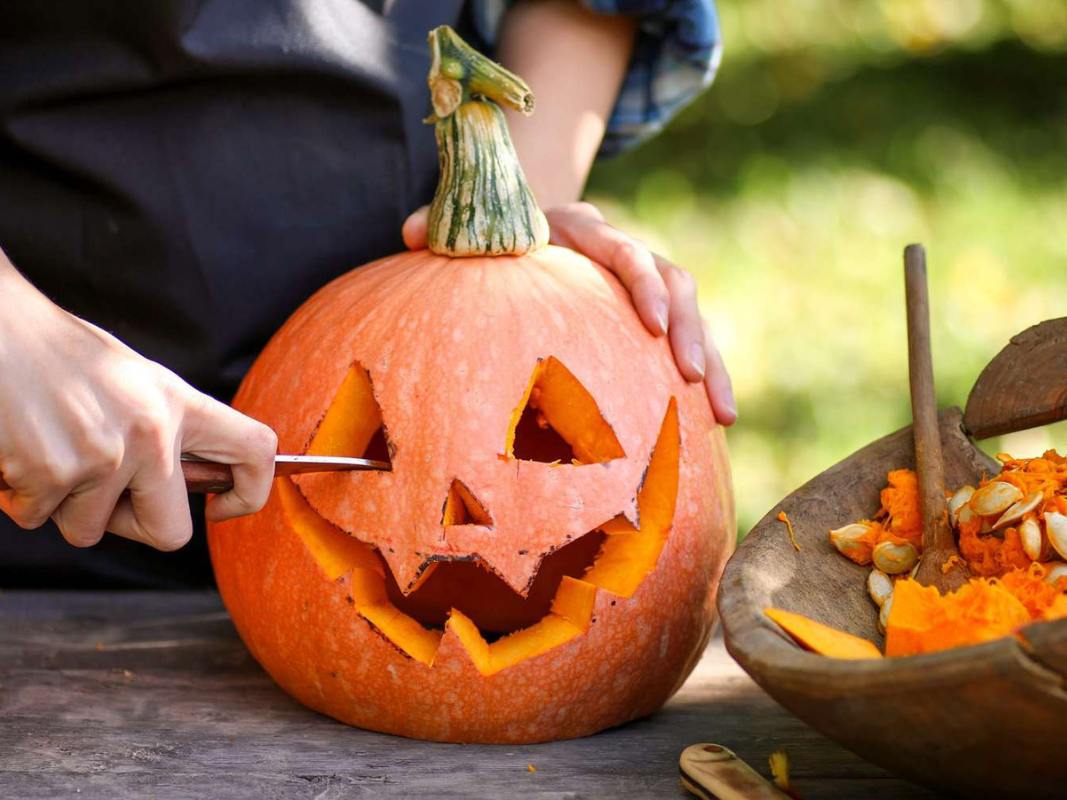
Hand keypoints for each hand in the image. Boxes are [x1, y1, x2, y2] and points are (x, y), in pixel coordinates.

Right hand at [0, 260, 277, 550]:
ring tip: (46, 449)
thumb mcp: (129, 380)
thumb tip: (189, 483)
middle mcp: (152, 431)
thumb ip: (163, 428)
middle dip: (131, 525)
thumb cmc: (53, 353)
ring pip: (88, 530)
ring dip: (62, 506)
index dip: (250, 492)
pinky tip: (15, 449)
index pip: (256, 451)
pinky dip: (19, 495)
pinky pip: (36, 516)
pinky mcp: (52, 472)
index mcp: (177, 402)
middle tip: (99, 495)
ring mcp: (104, 455)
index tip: (220, 506)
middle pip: (170, 532)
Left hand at [403, 203, 735, 424]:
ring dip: (711, 362)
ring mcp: (641, 284)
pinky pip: (686, 343)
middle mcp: (621, 252)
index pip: (621, 250)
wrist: (528, 225)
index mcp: (581, 229)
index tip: (652, 323)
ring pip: (691, 315)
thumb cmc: (495, 236)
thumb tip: (409, 233)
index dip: (640, 283)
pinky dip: (705, 378)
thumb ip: (445, 227)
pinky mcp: (650, 314)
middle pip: (670, 281)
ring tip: (722, 415)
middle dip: (687, 330)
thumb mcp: (471, 228)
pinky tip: (713, 425)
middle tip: (692, 375)